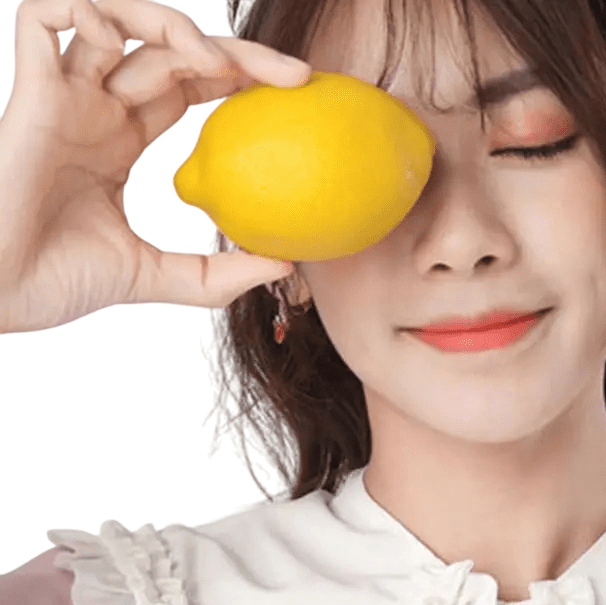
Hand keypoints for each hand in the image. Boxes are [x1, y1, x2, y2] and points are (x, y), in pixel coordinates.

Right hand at [0, 0, 311, 333]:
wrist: (0, 293)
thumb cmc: (61, 281)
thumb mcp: (158, 276)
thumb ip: (217, 272)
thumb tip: (287, 267)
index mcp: (121, 137)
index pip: (188, 85)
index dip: (237, 77)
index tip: (294, 95)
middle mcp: (95, 106)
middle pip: (169, 47)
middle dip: (233, 51)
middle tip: (294, 77)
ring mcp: (62, 94)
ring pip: (114, 16)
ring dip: (173, 26)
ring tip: (216, 63)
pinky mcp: (27, 92)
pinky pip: (41, 17)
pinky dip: (83, 13)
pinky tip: (123, 44)